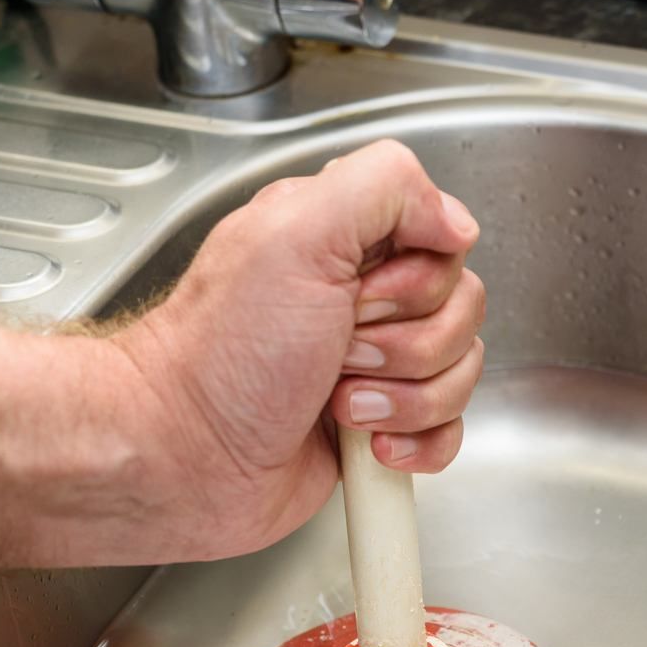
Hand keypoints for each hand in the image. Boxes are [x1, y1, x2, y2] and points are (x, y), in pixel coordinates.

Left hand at [118, 139, 485, 559]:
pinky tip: (366, 441)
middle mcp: (362, 297)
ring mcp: (377, 366)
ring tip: (339, 402)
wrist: (184, 458)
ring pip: (460, 373)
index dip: (418, 278)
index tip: (358, 295)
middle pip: (462, 311)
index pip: (445, 240)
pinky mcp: (383, 425)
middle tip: (339, 351)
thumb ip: (384, 188)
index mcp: (344, 239)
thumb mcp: (294, 234)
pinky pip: (449, 431)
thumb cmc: (220, 358)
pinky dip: (417, 443)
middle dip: (409, 345)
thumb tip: (455, 219)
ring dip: (406, 398)